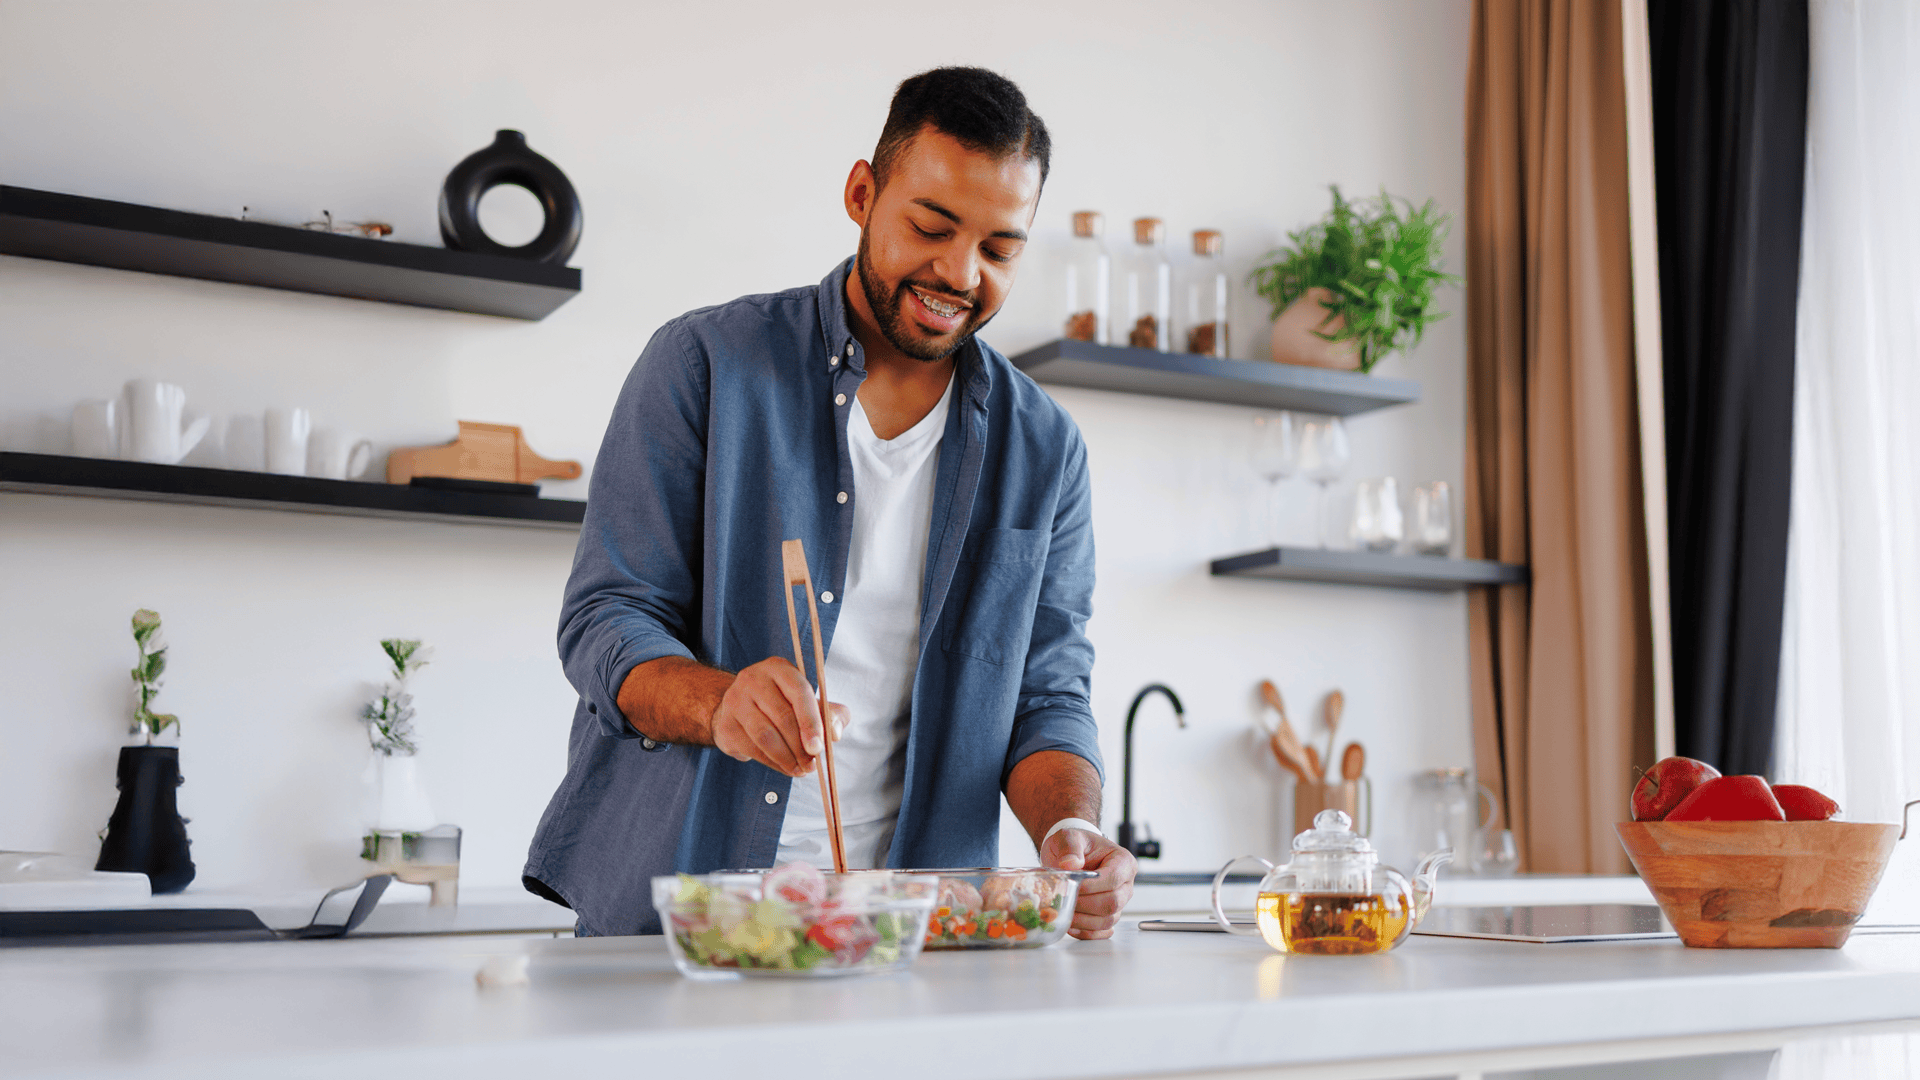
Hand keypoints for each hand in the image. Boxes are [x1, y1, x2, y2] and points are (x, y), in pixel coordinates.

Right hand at [709, 657, 846, 777]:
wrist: (738, 709)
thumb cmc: (780, 704)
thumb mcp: (808, 702)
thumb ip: (830, 714)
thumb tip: (834, 734)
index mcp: (779, 668)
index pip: (799, 691)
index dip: (811, 722)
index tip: (818, 748)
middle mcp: (753, 679)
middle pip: (782, 717)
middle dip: (800, 747)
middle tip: (811, 766)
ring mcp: (735, 701)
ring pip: (765, 736)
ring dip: (786, 759)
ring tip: (799, 770)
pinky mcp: (725, 724)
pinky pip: (752, 749)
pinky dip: (772, 763)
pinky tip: (784, 767)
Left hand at [1041, 826, 1135, 939]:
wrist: (1072, 855)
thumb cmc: (1076, 844)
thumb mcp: (1070, 836)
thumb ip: (1070, 847)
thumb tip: (1070, 864)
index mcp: (1123, 862)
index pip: (1114, 879)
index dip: (1092, 886)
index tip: (1072, 885)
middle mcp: (1126, 884)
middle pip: (1113, 903)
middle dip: (1085, 904)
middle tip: (1064, 899)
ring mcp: (1119, 902)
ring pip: (1108, 919)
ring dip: (1083, 920)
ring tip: (1064, 911)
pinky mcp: (1109, 915)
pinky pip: (1103, 931)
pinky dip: (1087, 933)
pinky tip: (1070, 926)